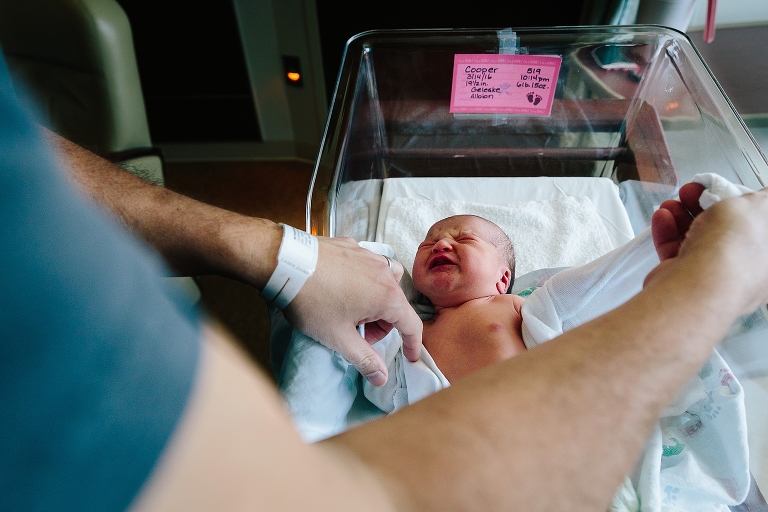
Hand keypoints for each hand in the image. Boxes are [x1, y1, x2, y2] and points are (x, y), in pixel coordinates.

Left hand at [285, 237, 422, 385]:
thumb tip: (381, 377)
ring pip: (384, 282)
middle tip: (355, 333)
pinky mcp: (352, 246)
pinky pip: (366, 266)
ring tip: (350, 309)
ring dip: (374, 299)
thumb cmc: (312, 301)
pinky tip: (339, 288)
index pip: (411, 325)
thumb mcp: (338, 338)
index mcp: (387, 297)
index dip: (412, 344)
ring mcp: (368, 256)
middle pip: (395, 305)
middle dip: (381, 324)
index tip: (410, 356)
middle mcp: (384, 273)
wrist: (284, 263)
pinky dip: (361, 280)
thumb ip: (364, 359)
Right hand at [646, 182, 767, 314]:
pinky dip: (668, 232)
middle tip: (693, 191)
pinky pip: (677, 252)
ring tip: (672, 203)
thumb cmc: (735, 247)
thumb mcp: (761, 205)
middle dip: (706, 205)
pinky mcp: (686, 281)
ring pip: (698, 239)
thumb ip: (765, 198)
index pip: (757, 224)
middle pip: (726, 230)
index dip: (741, 202)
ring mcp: (715, 277)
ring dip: (683, 216)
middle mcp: (747, 269)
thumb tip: (764, 196)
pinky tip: (662, 217)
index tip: (724, 187)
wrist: (697, 284)